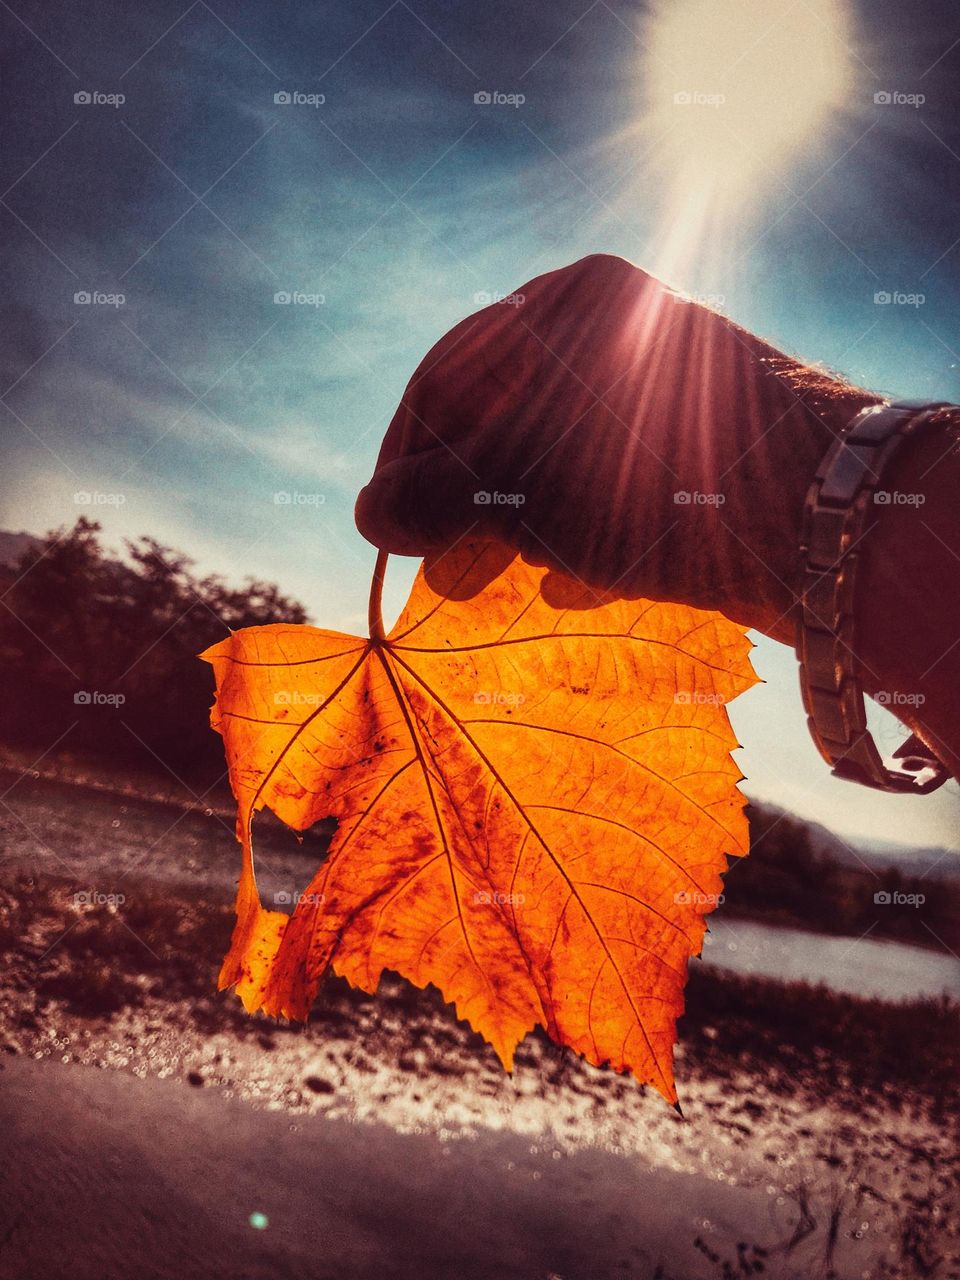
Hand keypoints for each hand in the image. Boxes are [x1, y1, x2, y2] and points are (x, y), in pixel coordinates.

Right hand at [355, 254, 875, 643]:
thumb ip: (442, 499)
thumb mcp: (530, 492)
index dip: (406, 457)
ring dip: (518, 526)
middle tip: (434, 573)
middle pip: (510, 419)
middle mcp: (626, 332)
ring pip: (565, 458)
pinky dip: (585, 534)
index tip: (383, 526)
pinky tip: (568, 593)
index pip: (452, 373)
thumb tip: (367, 517)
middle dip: (465, 503)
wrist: (831, 529)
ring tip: (486, 588)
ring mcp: (670, 390)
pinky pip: (622, 486)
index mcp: (575, 303)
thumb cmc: (660, 489)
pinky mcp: (707, 451)